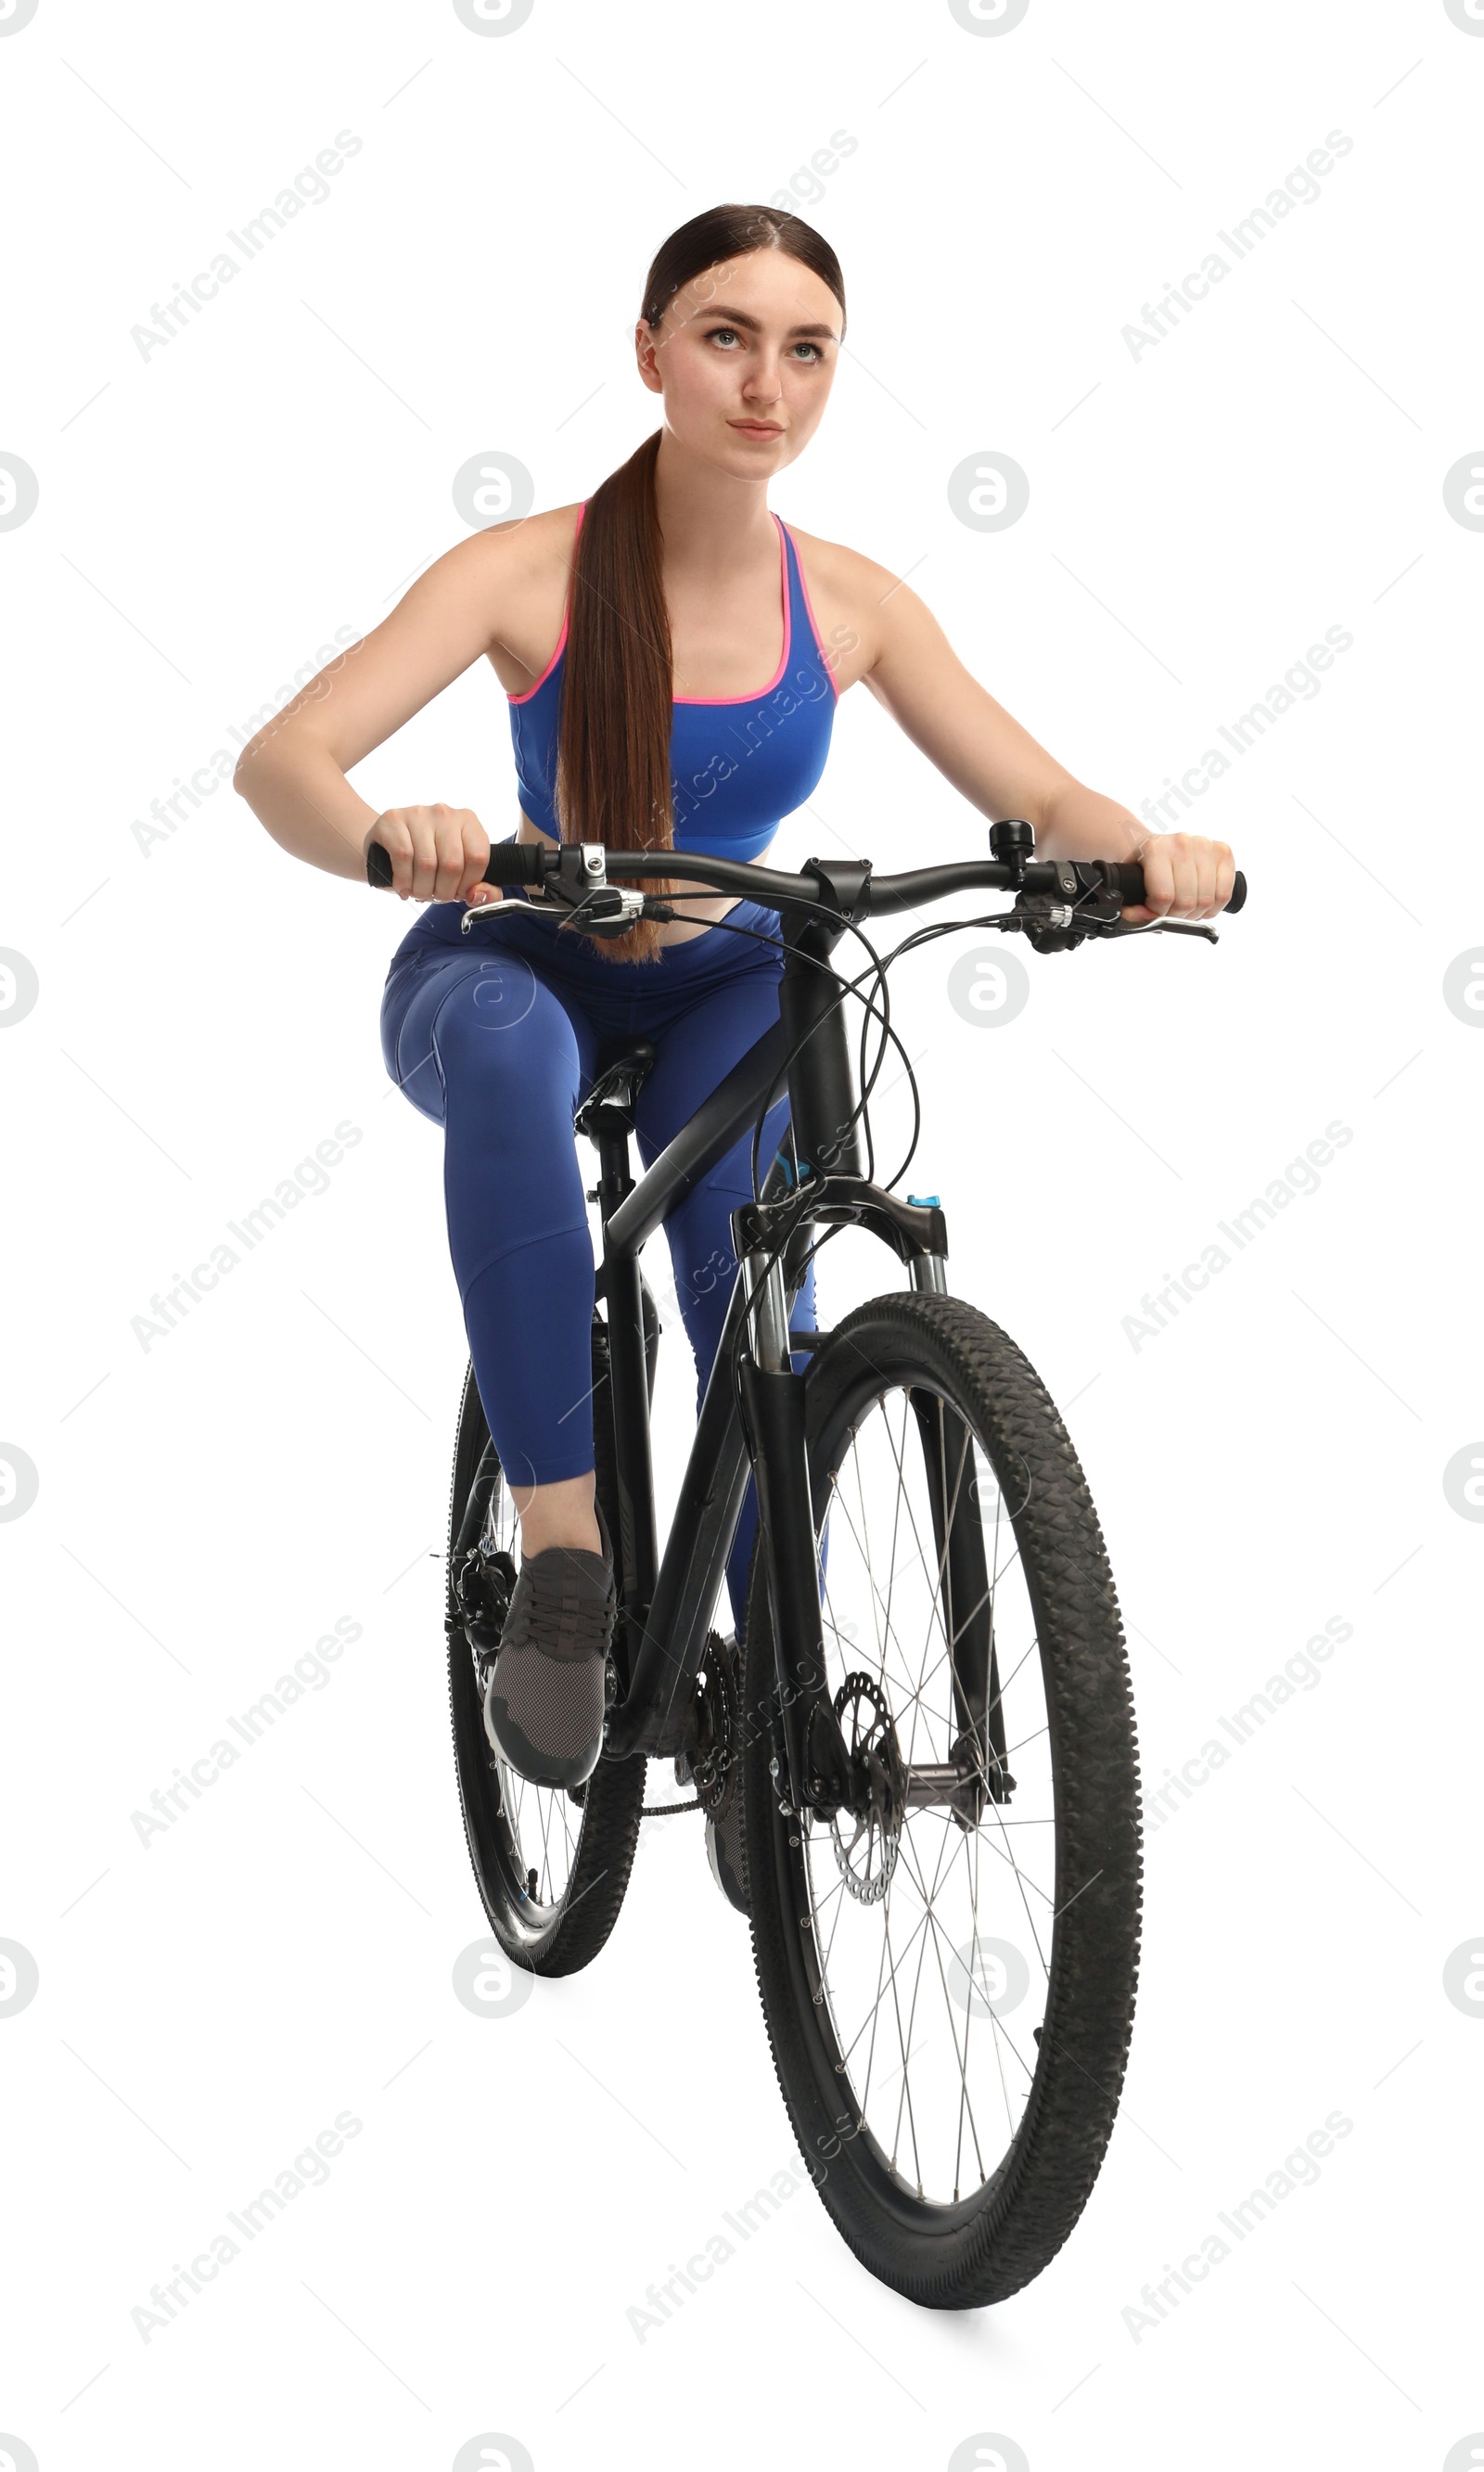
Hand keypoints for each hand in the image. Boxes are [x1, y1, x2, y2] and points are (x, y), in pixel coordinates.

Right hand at [366, 805, 496, 904]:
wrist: (386, 847)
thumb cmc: (428, 862)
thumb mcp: (460, 877)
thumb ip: (484, 891)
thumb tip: (477, 895)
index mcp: (468, 822)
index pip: (478, 858)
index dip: (467, 884)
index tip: (457, 892)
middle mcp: (445, 813)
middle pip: (452, 864)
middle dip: (443, 891)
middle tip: (434, 896)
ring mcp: (418, 813)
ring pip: (427, 864)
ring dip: (422, 889)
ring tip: (418, 891)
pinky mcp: (393, 818)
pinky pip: (403, 856)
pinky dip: (403, 880)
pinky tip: (403, 886)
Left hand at [1123, 830, 1234, 923]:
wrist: (1159, 845)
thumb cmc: (1145, 867)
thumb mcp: (1130, 885)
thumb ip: (1133, 908)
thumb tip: (1147, 920)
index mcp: (1155, 850)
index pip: (1164, 897)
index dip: (1158, 913)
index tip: (1155, 910)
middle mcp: (1181, 844)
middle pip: (1187, 901)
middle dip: (1178, 915)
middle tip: (1172, 911)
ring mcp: (1205, 845)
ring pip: (1206, 900)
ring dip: (1196, 913)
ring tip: (1186, 907)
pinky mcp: (1223, 852)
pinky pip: (1224, 894)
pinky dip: (1214, 907)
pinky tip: (1203, 903)